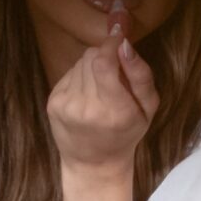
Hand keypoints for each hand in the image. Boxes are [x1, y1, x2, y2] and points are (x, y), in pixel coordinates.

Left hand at [47, 32, 158, 186]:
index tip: (119, 37)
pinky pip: (69, 73)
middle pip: (92, 57)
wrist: (94, 164)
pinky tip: (87, 95)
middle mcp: (86, 108)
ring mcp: (66, 106)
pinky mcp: (53, 104)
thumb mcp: (148, 108)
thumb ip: (141, 75)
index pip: (104, 62)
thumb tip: (124, 43)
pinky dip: (80, 77)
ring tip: (101, 87)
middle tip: (115, 72)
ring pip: (80, 63)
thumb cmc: (127, 133)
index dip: (111, 44)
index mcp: (115, 110)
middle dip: (105, 56)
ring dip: (92, 66)